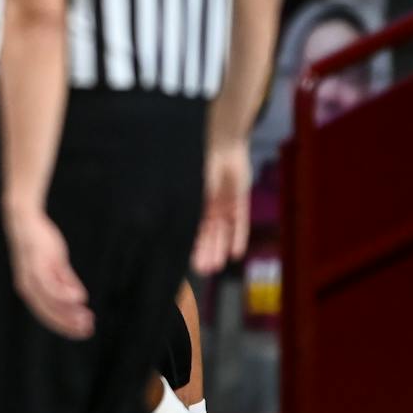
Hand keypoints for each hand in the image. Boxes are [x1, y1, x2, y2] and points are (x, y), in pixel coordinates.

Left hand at [4, 204, 93, 338]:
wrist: (27, 223)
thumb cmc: (40, 244)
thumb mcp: (56, 266)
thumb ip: (66, 282)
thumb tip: (80, 299)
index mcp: (30, 290)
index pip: (47, 315)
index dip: (64, 326)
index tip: (82, 332)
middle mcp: (28, 287)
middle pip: (48, 312)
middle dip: (69, 324)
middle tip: (88, 330)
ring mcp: (32, 277)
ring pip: (51, 301)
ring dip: (70, 312)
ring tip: (87, 319)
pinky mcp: (38, 265)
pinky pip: (51, 284)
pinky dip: (65, 293)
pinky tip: (80, 299)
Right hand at [191, 140, 251, 275]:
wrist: (222, 143)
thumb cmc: (197, 164)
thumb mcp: (189, 191)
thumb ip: (186, 211)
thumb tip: (173, 231)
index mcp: (192, 201)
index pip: (190, 227)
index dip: (190, 245)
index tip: (188, 261)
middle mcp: (207, 205)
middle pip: (207, 233)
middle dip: (205, 251)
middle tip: (204, 269)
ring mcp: (223, 203)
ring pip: (222, 231)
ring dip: (219, 248)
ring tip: (217, 265)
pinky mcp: (240, 200)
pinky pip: (240, 222)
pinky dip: (238, 237)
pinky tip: (236, 254)